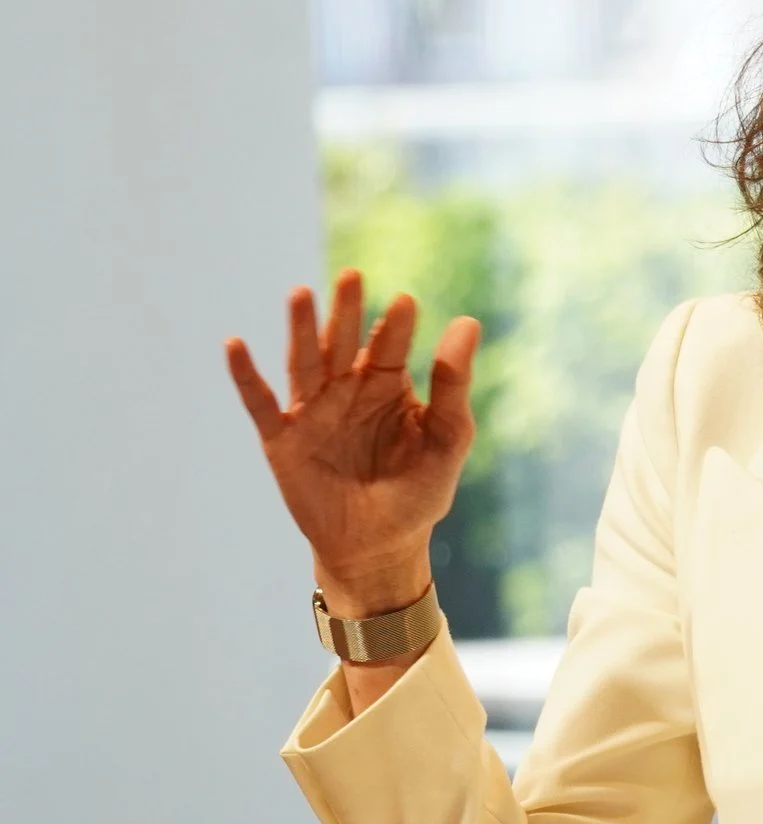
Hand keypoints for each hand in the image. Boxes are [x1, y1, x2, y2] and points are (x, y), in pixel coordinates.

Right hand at [225, 269, 480, 617]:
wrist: (380, 548)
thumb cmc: (419, 491)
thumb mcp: (446, 437)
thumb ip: (453, 384)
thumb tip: (467, 321)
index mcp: (387, 385)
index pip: (389, 346)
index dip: (396, 326)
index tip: (406, 302)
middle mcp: (346, 391)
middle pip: (343, 342)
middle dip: (346, 311)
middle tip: (352, 275)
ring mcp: (312, 413)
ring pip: (303, 362)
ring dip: (300, 329)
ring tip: (301, 293)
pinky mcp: (282, 441)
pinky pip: (260, 404)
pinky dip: (246, 376)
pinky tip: (235, 345)